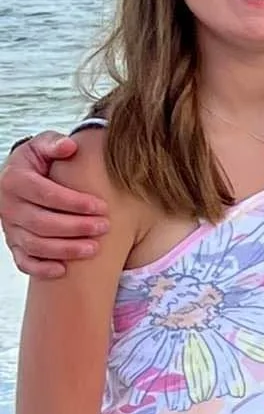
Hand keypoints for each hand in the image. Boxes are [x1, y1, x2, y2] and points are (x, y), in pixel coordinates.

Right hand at [2, 132, 109, 279]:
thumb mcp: (42, 145)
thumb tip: (69, 146)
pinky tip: (64, 270)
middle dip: (76, 227)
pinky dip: (42, 269)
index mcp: (15, 180)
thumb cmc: (36, 162)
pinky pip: (24, 262)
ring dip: (65, 249)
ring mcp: (10, 228)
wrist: (18, 178)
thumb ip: (54, 143)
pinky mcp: (14, 244)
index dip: (75, 202)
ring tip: (94, 248)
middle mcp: (9, 206)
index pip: (46, 194)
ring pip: (35, 245)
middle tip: (104, 227)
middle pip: (42, 223)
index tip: (101, 206)